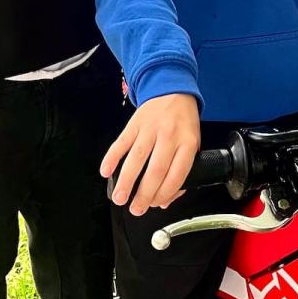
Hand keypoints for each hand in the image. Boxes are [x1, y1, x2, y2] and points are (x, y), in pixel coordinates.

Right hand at [101, 94, 200, 215]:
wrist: (173, 89)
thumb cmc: (183, 121)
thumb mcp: (192, 143)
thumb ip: (181, 170)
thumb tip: (165, 200)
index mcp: (187, 142)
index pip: (177, 174)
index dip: (165, 194)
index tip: (156, 205)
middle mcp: (169, 135)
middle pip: (156, 170)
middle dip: (144, 194)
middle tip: (136, 209)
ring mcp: (151, 128)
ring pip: (137, 158)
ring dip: (126, 181)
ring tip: (120, 198)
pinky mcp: (135, 123)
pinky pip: (121, 142)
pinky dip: (112, 158)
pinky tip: (106, 172)